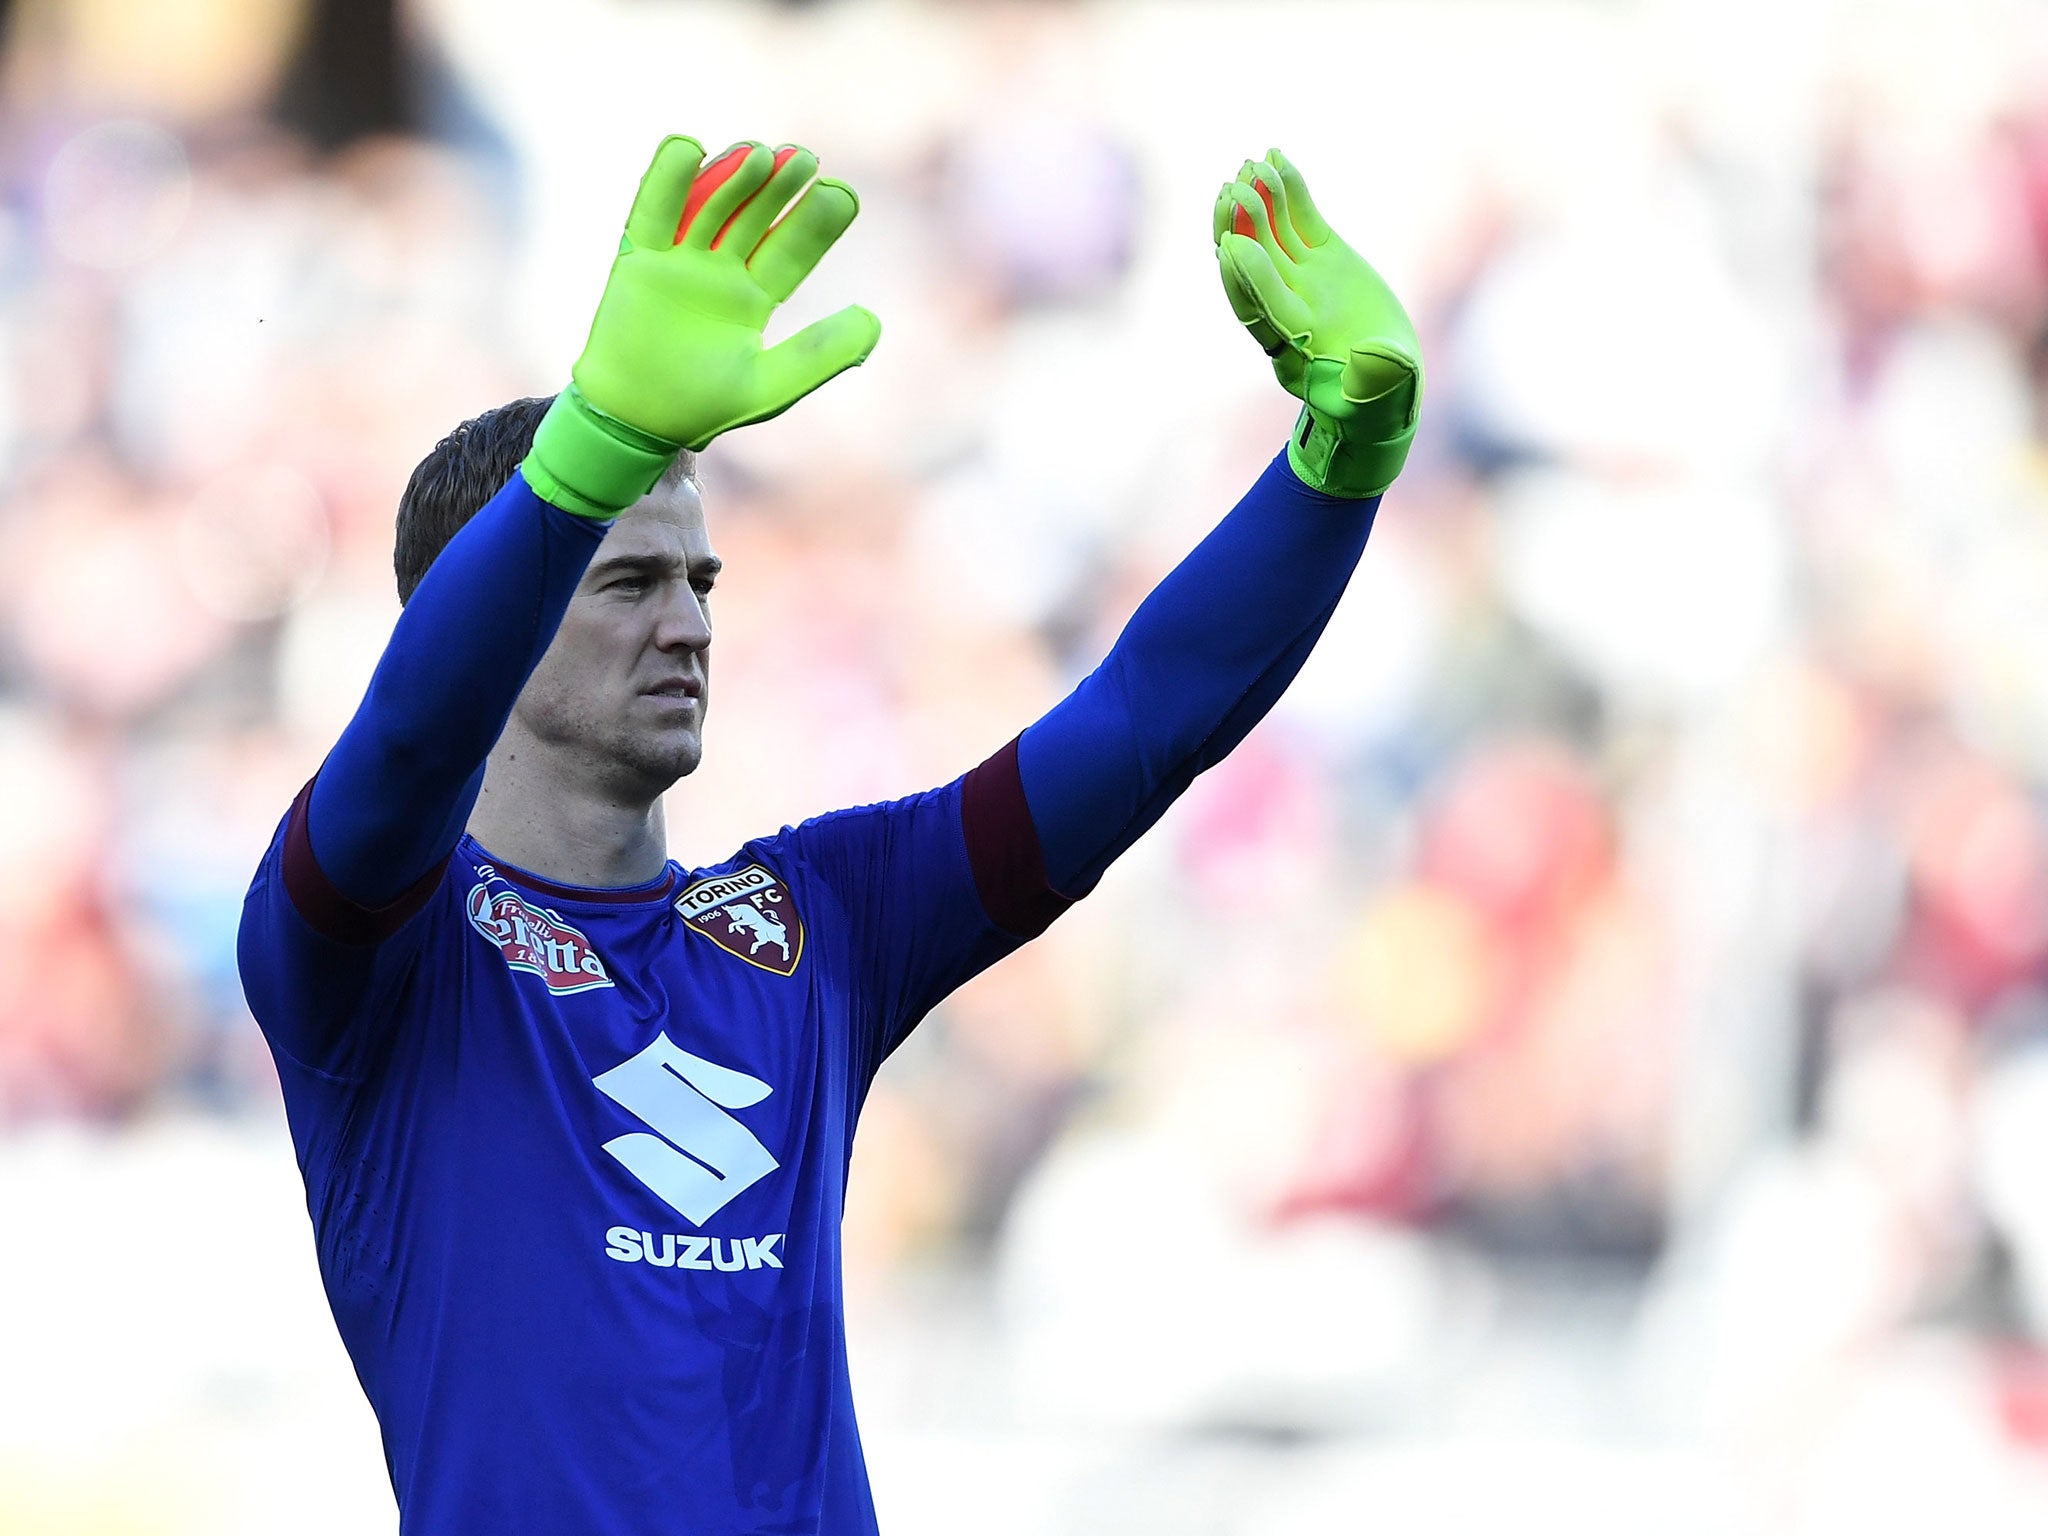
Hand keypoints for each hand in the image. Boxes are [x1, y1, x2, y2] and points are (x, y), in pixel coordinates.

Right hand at [525, 136, 880, 516]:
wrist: (636, 421)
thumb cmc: (703, 407)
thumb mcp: (770, 384)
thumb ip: (820, 354)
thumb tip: (872, 320)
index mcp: (755, 297)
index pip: (792, 249)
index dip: (815, 222)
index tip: (840, 194)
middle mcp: (721, 271)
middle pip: (755, 216)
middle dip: (777, 187)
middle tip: (803, 157)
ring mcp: (680, 261)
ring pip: (710, 206)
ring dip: (733, 178)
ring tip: (759, 155)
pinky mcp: (638, 259)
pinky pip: (653, 211)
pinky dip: (667, 179)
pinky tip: (690, 149)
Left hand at [1214, 150, 1420, 497]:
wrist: (1380, 384)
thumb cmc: (1377, 401)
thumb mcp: (1379, 395)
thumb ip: (1373, 380)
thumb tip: (1375, 360)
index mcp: (1294, 343)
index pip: (1263, 308)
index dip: (1250, 278)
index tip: (1234, 246)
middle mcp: (1288, 306)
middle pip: (1255, 264)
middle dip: (1245, 227)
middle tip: (1235, 191)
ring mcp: (1302, 277)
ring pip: (1272, 234)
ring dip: (1261, 199)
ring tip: (1254, 163)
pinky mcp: (1320, 256)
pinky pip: (1299, 219)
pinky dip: (1289, 190)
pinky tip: (1277, 156)